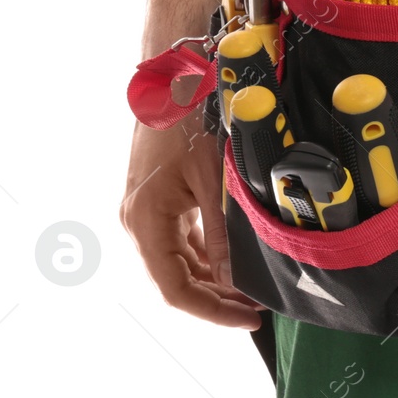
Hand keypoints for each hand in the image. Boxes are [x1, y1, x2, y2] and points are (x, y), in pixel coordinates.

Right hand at [120, 114, 263, 328]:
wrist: (171, 78)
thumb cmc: (191, 120)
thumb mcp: (213, 180)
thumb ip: (222, 234)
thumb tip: (235, 280)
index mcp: (144, 221)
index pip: (175, 290)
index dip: (213, 311)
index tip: (250, 318)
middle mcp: (136, 223)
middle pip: (175, 282)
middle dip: (217, 299)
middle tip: (260, 307)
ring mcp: (144, 213)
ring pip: (177, 265)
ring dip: (212, 281)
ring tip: (253, 289)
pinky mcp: (156, 203)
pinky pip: (179, 243)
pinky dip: (205, 258)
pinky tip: (235, 262)